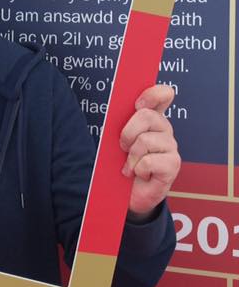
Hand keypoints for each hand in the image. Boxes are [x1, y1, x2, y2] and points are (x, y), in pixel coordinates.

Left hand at [120, 84, 180, 219]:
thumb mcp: (116, 139)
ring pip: (145, 140)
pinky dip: (138, 170)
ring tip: (131, 165)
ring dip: (131, 156)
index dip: (152, 93)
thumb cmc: (120, 163)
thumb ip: (119, 122)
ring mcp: (171, 147)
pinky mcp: (173, 165)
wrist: (128, 193)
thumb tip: (113, 107)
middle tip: (122, 148)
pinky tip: (139, 174)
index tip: (137, 104)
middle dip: (127, 132)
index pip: (162, 95)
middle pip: (146, 116)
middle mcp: (164, 129)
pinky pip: (149, 161)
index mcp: (151, 118)